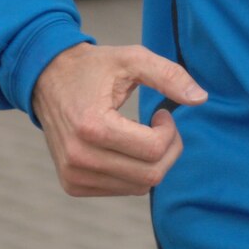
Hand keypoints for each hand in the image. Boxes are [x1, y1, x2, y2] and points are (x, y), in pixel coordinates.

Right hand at [31, 42, 206, 196]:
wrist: (47, 79)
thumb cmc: (94, 68)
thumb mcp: (132, 59)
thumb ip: (169, 75)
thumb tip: (201, 98)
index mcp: (92, 126)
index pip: (153, 149)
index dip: (170, 131)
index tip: (162, 113)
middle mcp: (79, 157)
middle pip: (150, 175)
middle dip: (169, 149)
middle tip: (161, 126)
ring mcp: (74, 175)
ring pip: (138, 187)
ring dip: (152, 161)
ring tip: (140, 134)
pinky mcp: (72, 184)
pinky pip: (122, 189)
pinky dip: (134, 171)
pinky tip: (124, 147)